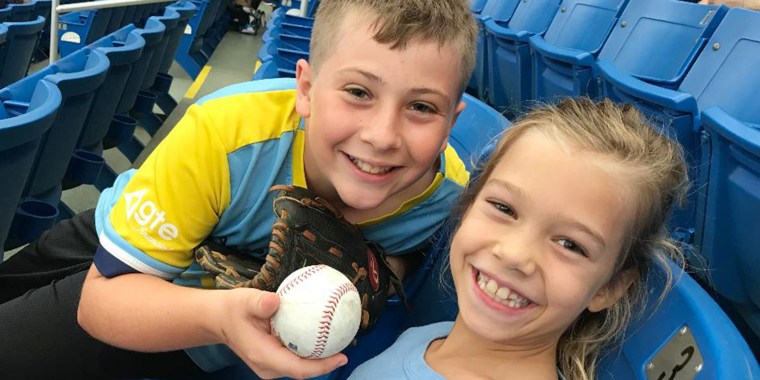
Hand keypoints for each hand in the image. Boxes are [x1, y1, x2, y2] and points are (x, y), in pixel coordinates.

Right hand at [218, 289, 347, 378]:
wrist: (219, 319)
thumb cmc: (233, 309)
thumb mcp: (244, 300)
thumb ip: (259, 302)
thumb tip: (275, 300)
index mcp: (263, 356)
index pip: (297, 369)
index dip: (321, 367)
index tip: (342, 357)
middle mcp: (268, 365)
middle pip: (303, 371)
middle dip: (326, 362)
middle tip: (347, 343)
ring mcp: (271, 364)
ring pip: (301, 366)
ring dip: (320, 356)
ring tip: (341, 338)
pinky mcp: (274, 359)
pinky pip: (296, 357)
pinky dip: (311, 348)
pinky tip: (324, 332)